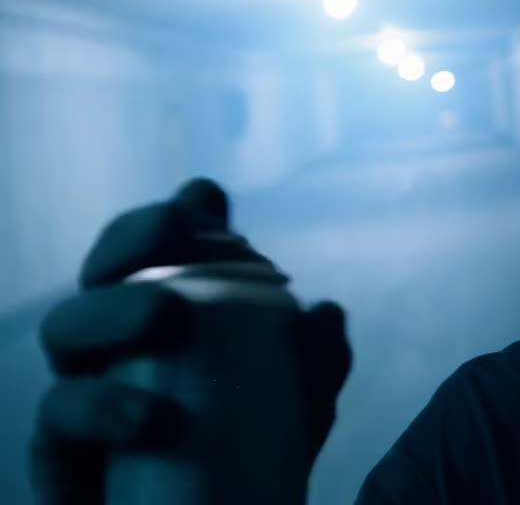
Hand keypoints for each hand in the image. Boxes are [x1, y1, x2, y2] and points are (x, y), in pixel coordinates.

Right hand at [30, 178, 352, 504]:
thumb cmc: (244, 454)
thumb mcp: (296, 407)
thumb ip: (315, 360)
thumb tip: (326, 312)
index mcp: (170, 313)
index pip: (158, 248)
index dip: (171, 216)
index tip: (203, 203)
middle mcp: (118, 340)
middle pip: (104, 270)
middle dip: (131, 240)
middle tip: (169, 234)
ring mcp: (83, 387)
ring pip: (67, 326)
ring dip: (110, 310)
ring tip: (159, 316)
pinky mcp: (60, 450)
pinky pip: (57, 416)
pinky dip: (98, 407)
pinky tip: (143, 418)